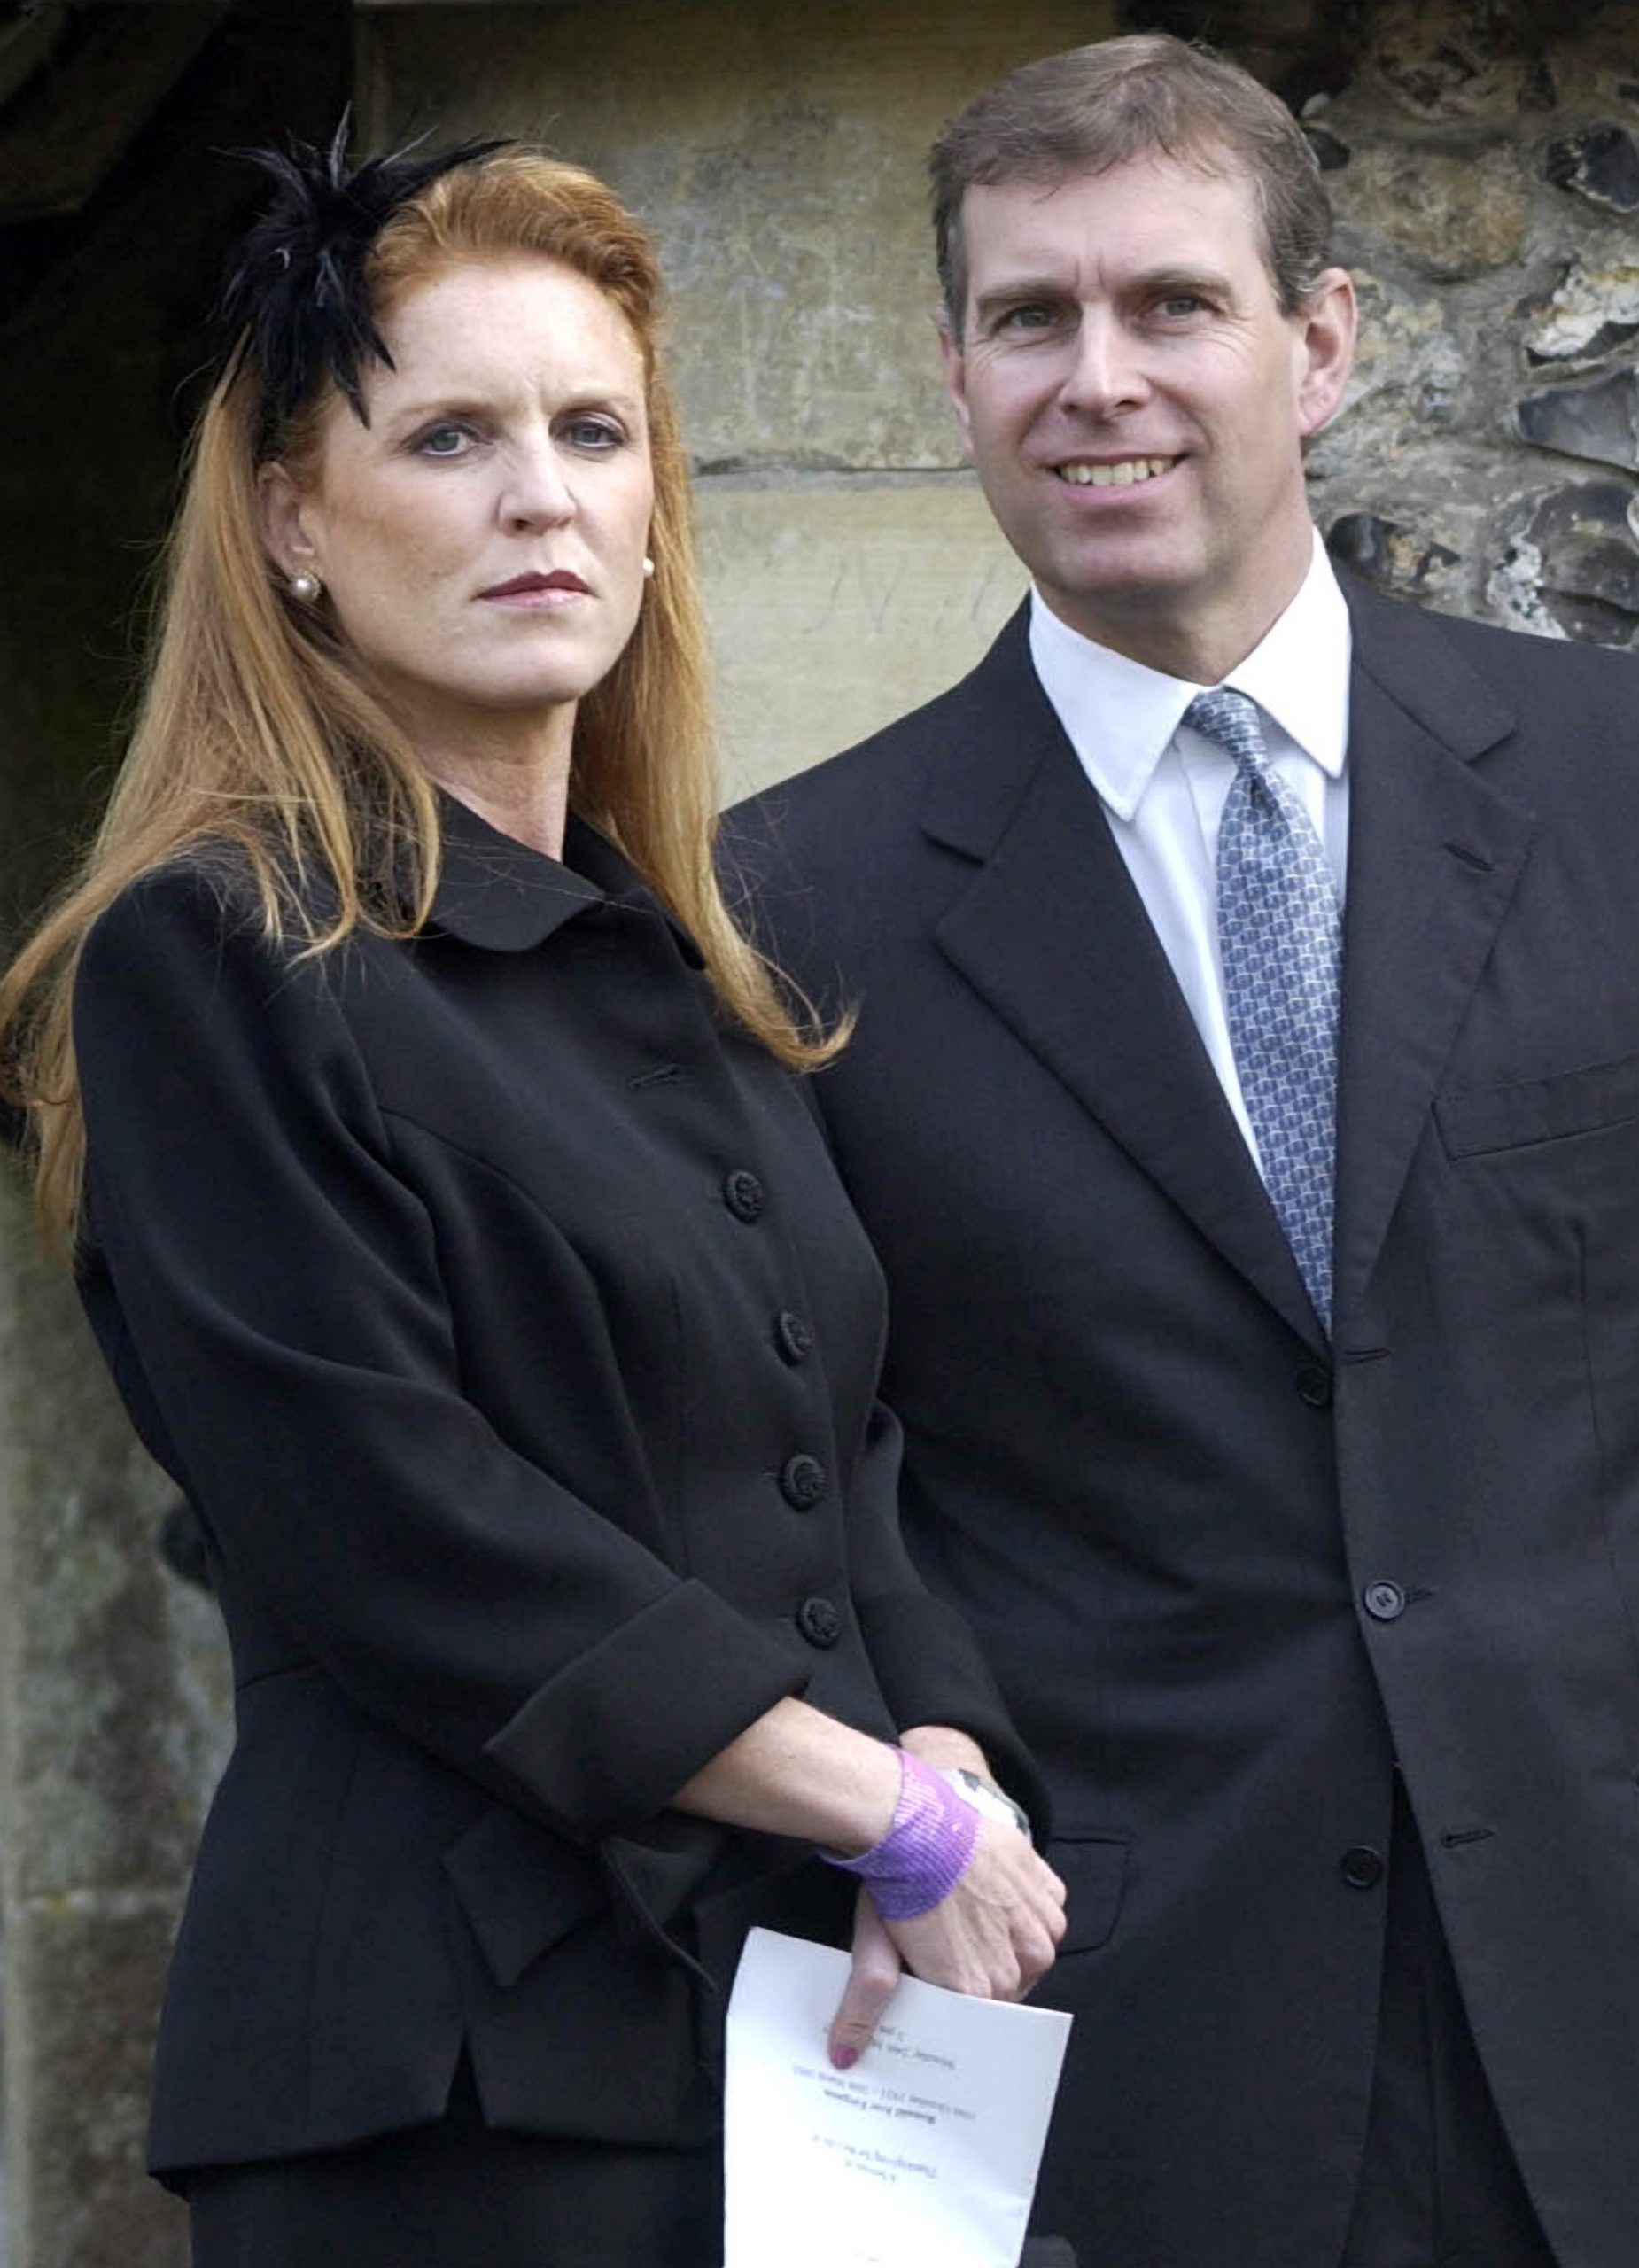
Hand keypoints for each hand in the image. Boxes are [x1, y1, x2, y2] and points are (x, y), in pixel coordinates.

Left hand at [826, 1814, 1064, 2066]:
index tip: (944, 1977)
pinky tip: (995, 1890)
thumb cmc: (897, 1886)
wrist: (918, 1820)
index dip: (958, 1992)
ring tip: (973, 1913)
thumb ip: (865, 2006)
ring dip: (1010, 1941)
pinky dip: (1027, 1909)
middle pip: (1006, 1984)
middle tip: (953, 1941)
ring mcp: (1040, 1927)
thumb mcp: (873, 1949)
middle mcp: (1020, 1966)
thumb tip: (843, 2059)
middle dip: (983, 1969)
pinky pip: (1045, 1916)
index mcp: (979, 1990)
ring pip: (1031, 1952)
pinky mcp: (1049, 1892)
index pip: (977, 2014)